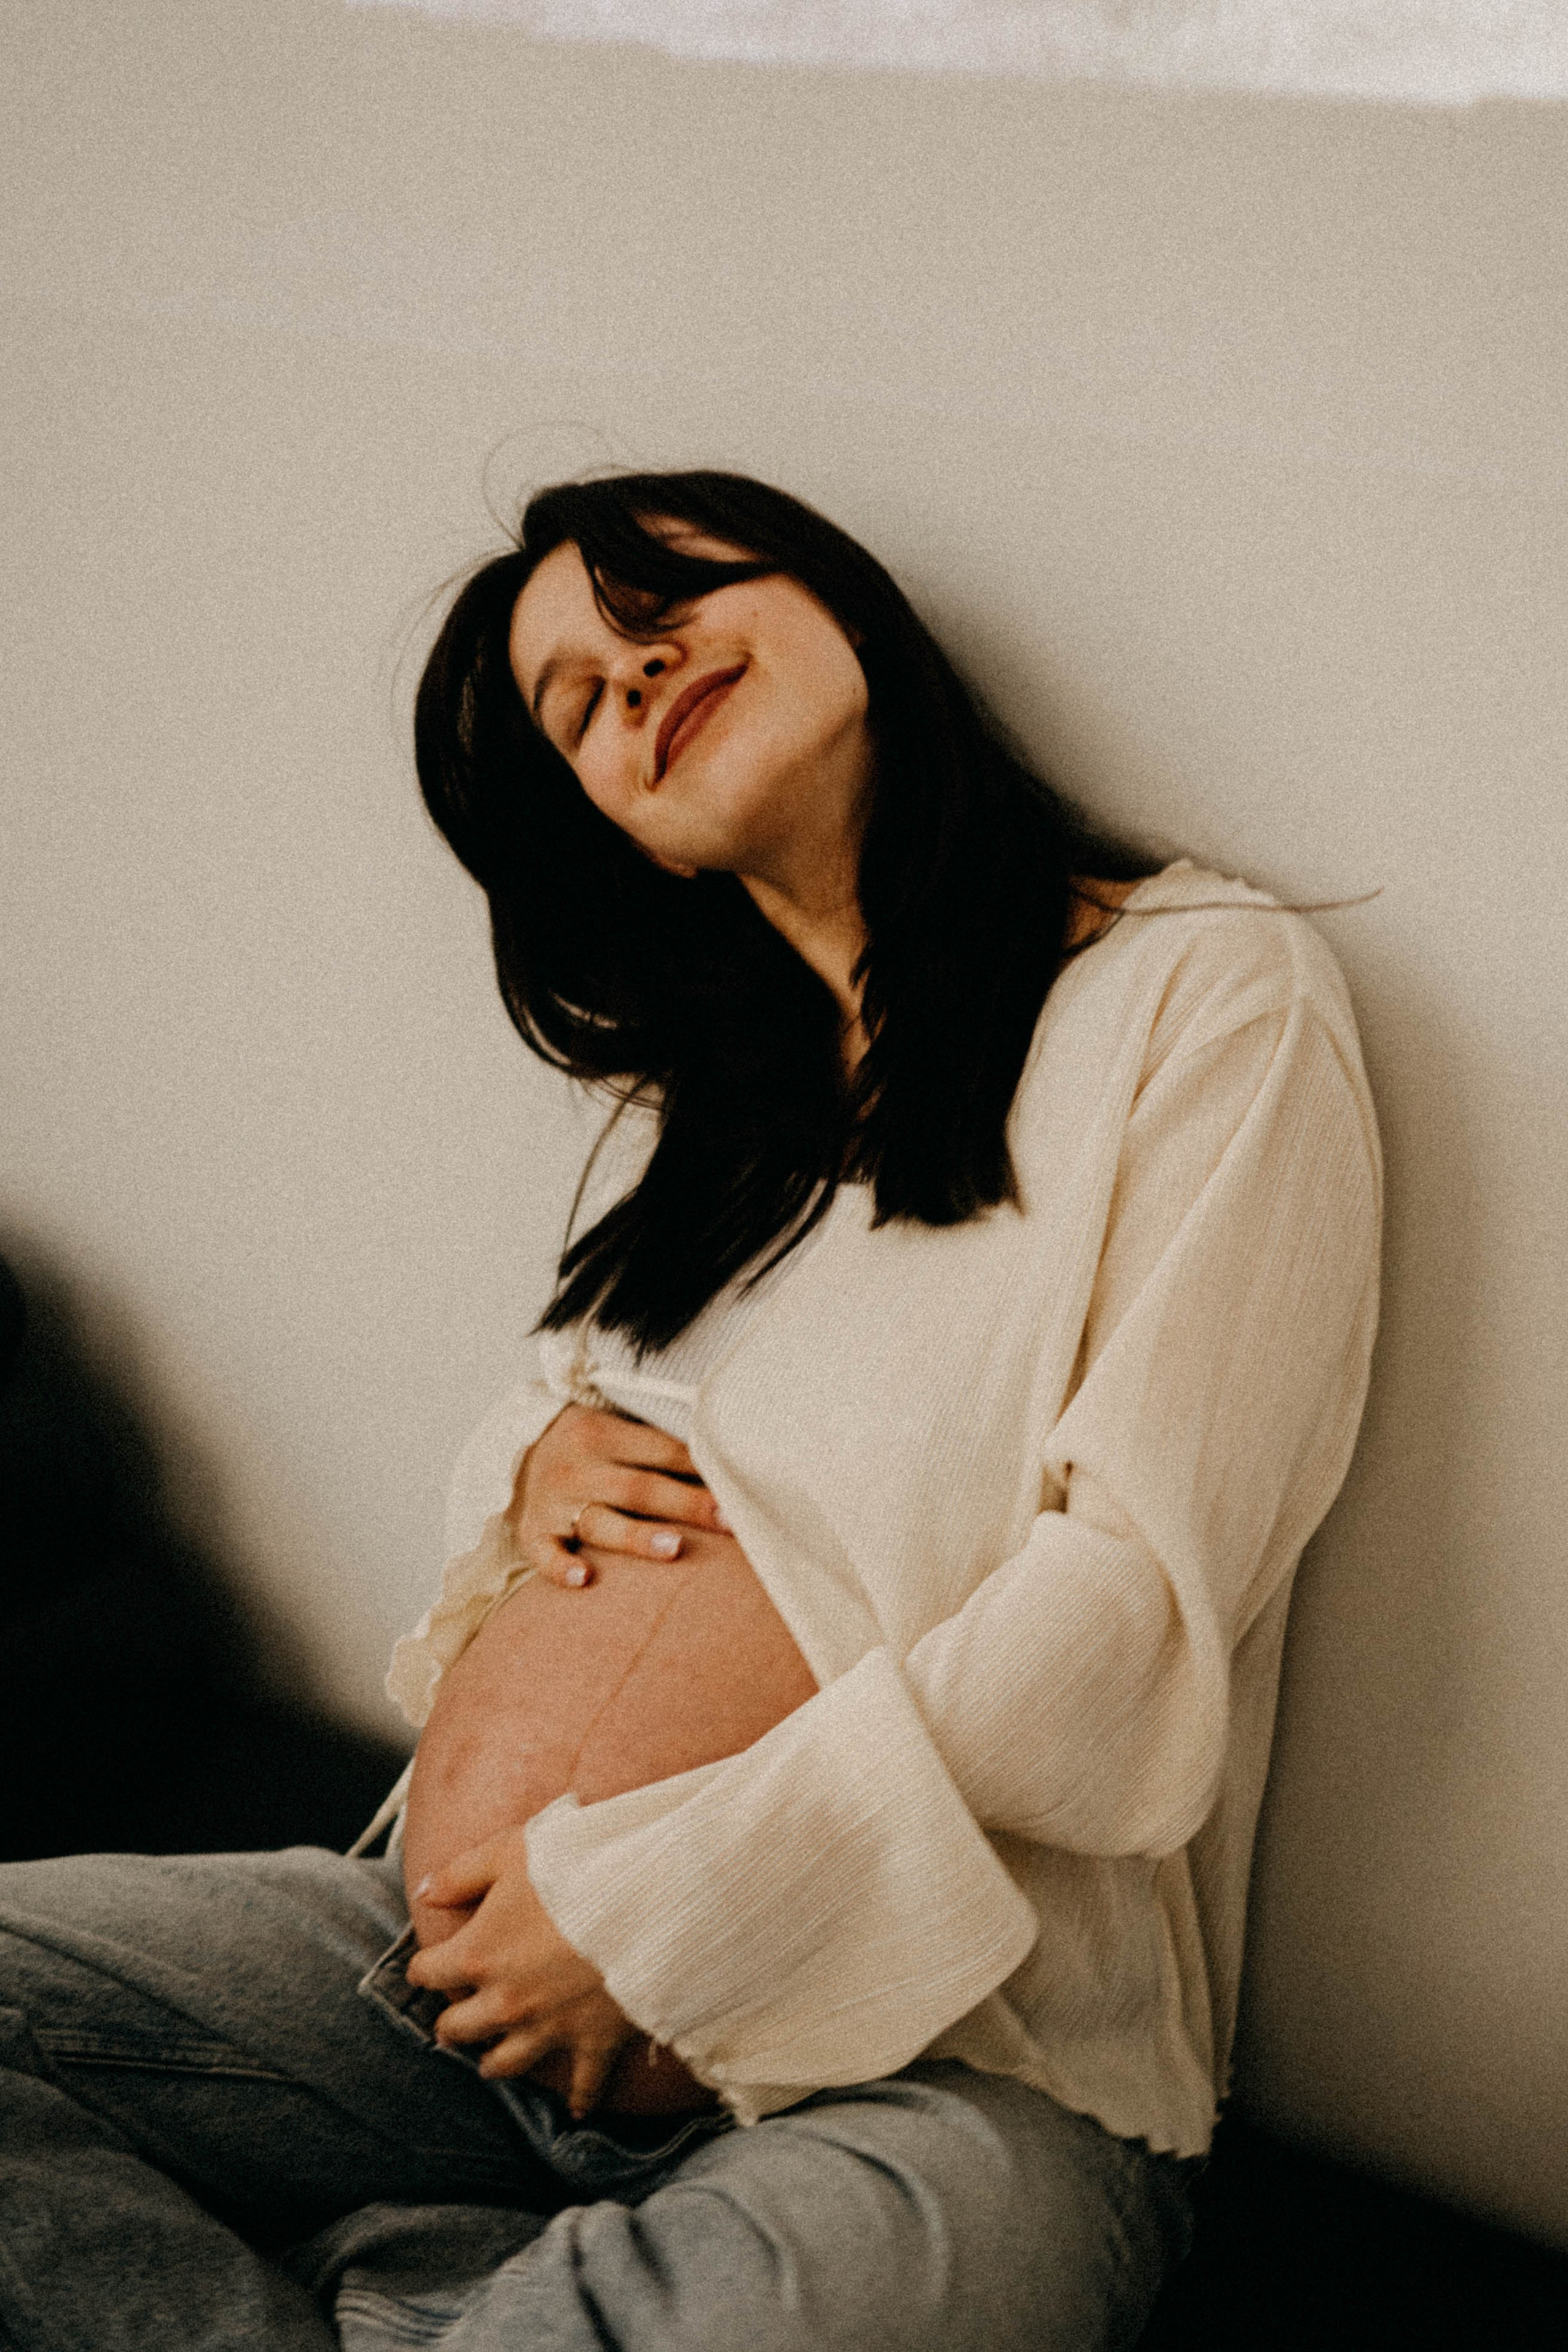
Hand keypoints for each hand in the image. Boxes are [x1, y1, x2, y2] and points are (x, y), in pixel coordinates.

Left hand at [404, 1826, 640, 2115]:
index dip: (425, 1966)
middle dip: (453, 2021)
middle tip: (458, 2016)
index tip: (430, 1963)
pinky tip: (575, 2109)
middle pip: (457, 2029)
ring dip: (494, 2061)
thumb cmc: (576, 1866)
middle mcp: (505, 2003)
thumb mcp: (510, 1852)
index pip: (427, 1972)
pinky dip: (579, 2098)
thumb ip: (461, 1874)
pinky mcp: (593, 2044)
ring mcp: (549, 2029)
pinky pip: (583, 2086)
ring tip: (492, 2059)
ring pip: (504, 2065)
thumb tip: (425, 1892)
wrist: (648, 1898)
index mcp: (478, 1955)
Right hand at [510, 1402, 729, 1589]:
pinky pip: (544, 1552)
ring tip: (674, 1547)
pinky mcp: (531, 1531)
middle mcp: (577, 1466)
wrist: (512, 1450)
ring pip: (600, 1521)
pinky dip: (560, 1566)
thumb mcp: (613, 1428)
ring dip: (637, 1536)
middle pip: (640, 1488)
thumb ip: (658, 1445)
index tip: (740, 1488)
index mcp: (602, 1433)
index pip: (661, 1451)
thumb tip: (724, 1464)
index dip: (701, 1468)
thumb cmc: (585, 1445)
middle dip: (687, 1504)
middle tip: (729, 1521)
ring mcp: (552, 1501)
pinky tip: (583, 1579)